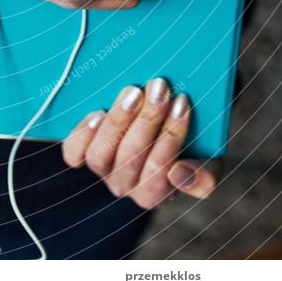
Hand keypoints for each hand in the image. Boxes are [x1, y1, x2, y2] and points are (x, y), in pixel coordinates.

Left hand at [62, 80, 221, 208]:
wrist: (159, 115)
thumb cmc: (187, 140)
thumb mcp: (207, 159)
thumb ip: (205, 176)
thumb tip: (178, 175)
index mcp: (158, 192)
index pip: (159, 175)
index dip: (171, 137)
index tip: (182, 102)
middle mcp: (127, 186)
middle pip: (131, 159)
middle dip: (148, 120)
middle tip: (160, 87)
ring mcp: (102, 170)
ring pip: (101, 156)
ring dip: (119, 121)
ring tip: (133, 91)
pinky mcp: (81, 155)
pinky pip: (74, 153)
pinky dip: (83, 135)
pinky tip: (97, 113)